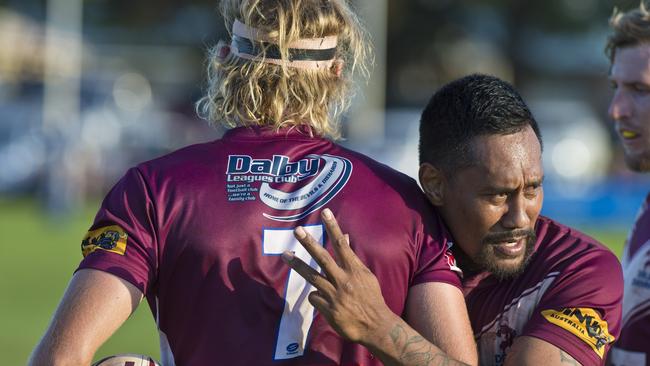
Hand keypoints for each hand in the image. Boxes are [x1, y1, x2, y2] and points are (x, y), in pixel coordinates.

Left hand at [281, 208, 396, 344]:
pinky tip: (325, 301)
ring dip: (298, 264)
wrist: (376, 325)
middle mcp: (343, 279)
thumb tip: (344, 238)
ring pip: (311, 276)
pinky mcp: (328, 309)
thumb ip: (351, 258)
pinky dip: (317, 296)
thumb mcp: (365, 275)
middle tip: (298, 230)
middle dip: (309, 243)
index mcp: (354, 269)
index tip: (325, 213)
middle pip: (323, 258)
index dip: (333, 227)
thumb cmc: (371, 297)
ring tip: (285, 254)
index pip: (341, 244)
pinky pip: (315, 297)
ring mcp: (334, 294)